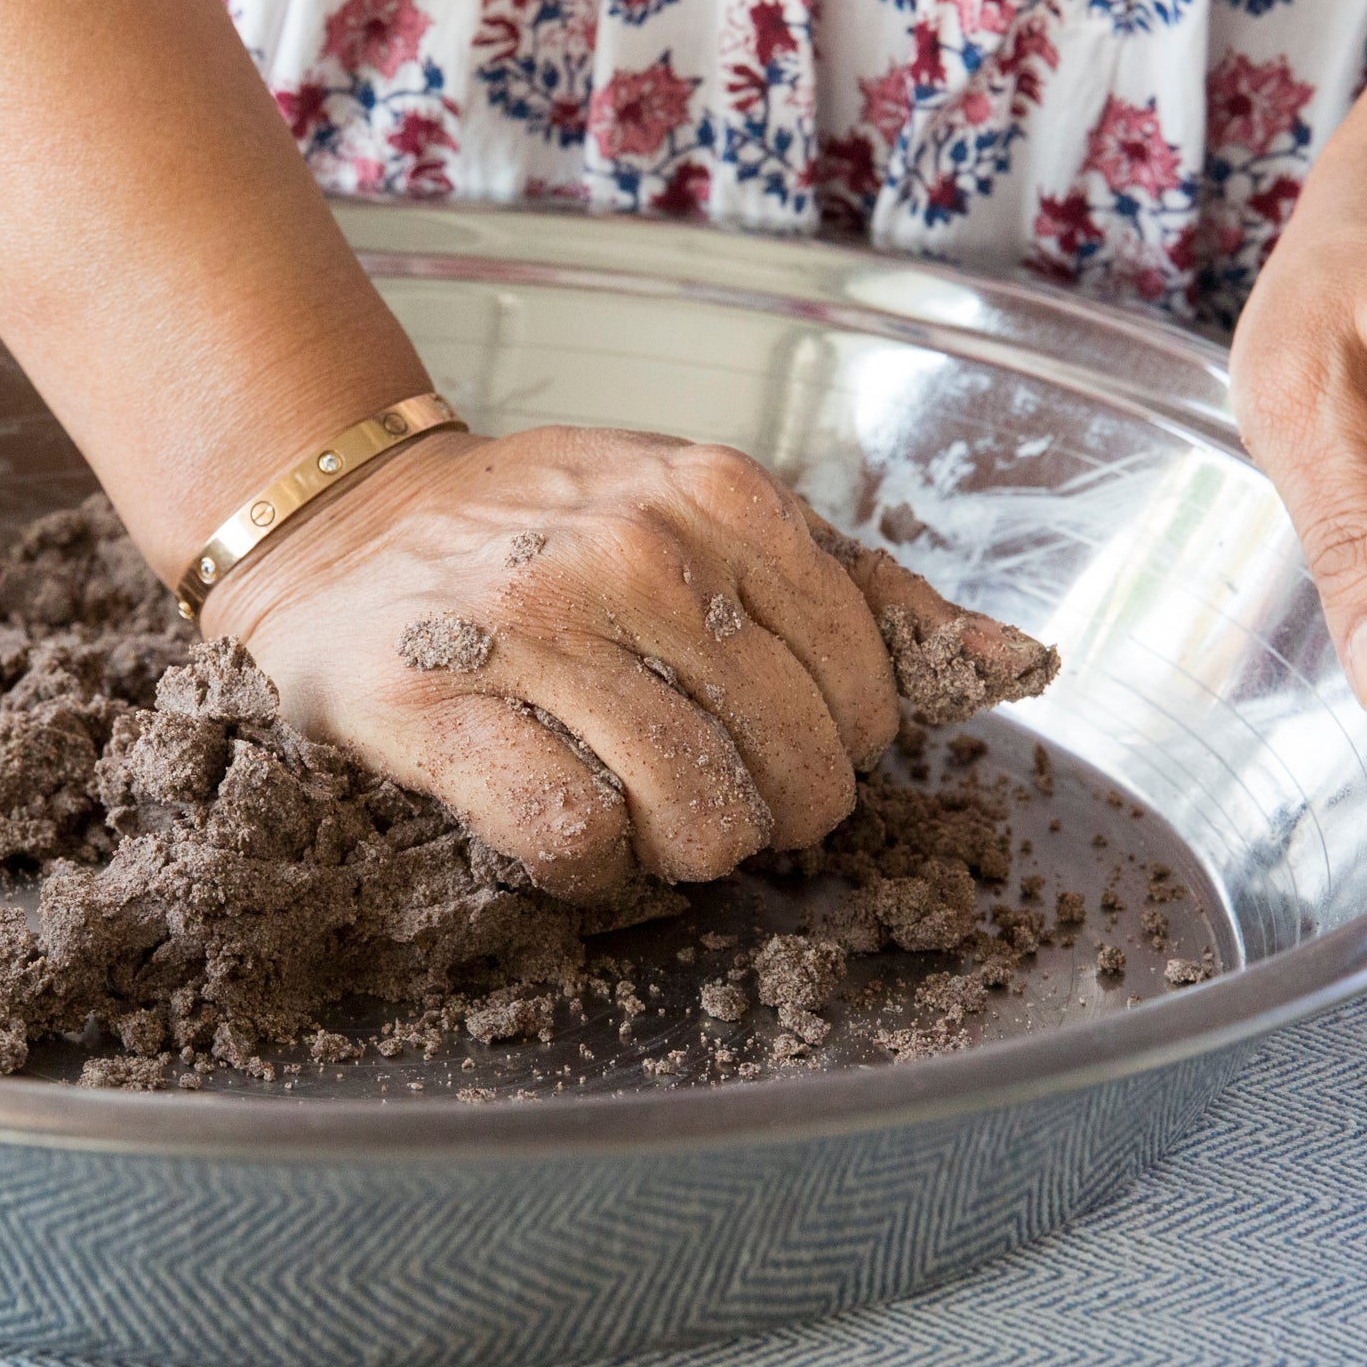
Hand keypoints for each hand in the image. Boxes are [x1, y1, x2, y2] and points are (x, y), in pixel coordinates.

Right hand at [198, 428, 908, 899]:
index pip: (865, 696)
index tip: (768, 740)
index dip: (831, 750)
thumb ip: (862, 595)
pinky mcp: (436, 710)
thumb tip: (1020, 661)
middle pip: (790, 771)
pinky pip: (578, 842)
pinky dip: (591, 870)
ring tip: (631, 804)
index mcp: (722, 497)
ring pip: (694, 820)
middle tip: (700, 787)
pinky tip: (568, 830)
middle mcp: (635, 552)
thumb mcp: (711, 519)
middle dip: (764, 811)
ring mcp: (532, 629)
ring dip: (676, 846)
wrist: (345, 523)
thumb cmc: (547, 535)